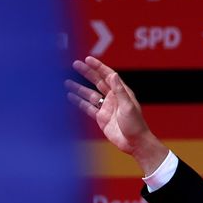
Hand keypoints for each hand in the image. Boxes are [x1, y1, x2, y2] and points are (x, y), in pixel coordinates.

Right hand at [66, 56, 168, 174]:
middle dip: (86, 73)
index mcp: (121, 92)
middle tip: (75, 65)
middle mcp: (113, 97)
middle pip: (97, 81)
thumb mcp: (128, 106)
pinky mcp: (101, 118)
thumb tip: (112, 74)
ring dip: (79, 88)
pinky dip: (79, 102)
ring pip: (90, 94)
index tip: (87, 60)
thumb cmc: (135, 125)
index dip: (97, 67)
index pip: (108, 75)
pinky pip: (88, 107)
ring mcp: (106, 107)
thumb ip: (119, 91)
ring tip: (67, 82)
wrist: (134, 143)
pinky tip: (71, 97)